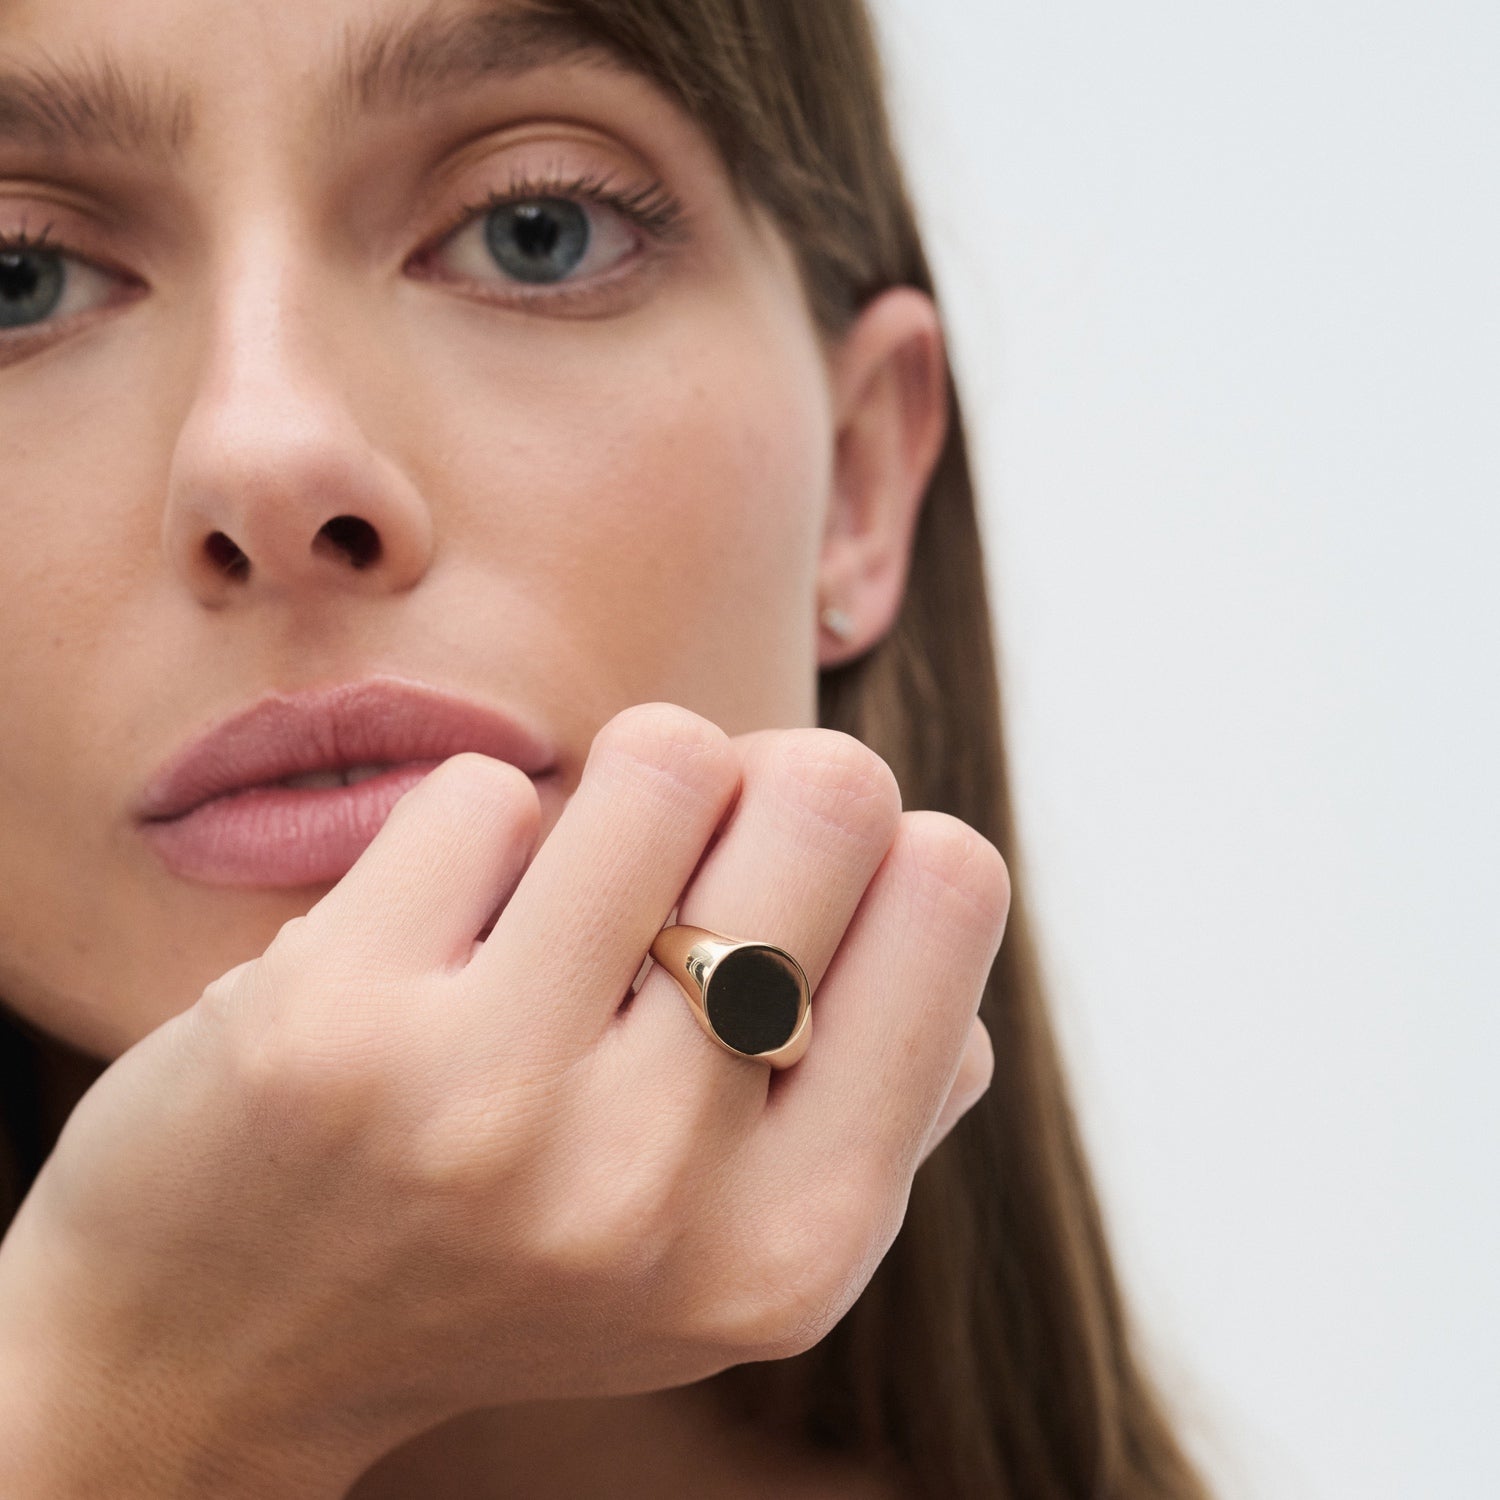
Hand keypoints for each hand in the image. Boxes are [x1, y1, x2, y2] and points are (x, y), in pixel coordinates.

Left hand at [0, 703, 1008, 1497]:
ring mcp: (490, 1109)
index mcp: (801, 1244)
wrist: (211, 1357)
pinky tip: (427, 946)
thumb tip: (936, 876)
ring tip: (563, 888)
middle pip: (832, 787)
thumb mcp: (729, 1240)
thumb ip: (880, 1090)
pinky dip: (470, 841)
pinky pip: (487, 789)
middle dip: (759, 788)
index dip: (872, 846)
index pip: (951, 881)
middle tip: (673, 869)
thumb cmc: (511, 1258)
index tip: (786, 894)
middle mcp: (661, 1191)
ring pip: (668, 752)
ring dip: (622, 790)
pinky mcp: (333, 1025)